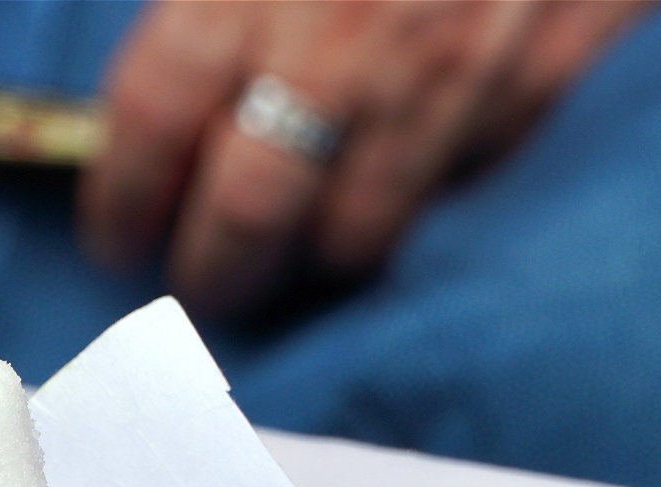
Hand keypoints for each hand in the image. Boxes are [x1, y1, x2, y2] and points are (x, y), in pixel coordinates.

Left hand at [78, 0, 653, 317]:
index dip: (121, 201)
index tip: (114, 238)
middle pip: (249, 208)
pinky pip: (464, 177)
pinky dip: (423, 199)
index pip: (152, 122)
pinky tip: (399, 185)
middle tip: (198, 283)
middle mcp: (341, 30)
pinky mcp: (545, 61)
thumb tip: (140, 94)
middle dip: (213, 269)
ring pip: (360, 225)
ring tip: (292, 255)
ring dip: (313, 257)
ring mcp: (449, 55)